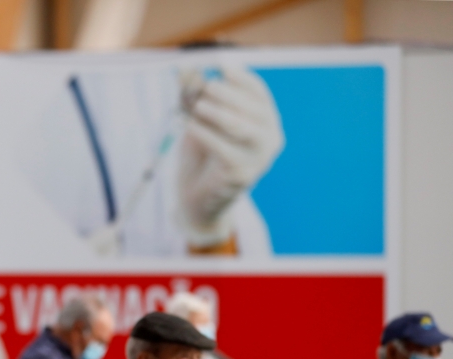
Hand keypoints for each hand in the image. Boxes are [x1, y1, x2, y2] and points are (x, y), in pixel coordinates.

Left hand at [176, 67, 284, 248]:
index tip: (221, 66)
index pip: (260, 94)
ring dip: (216, 111)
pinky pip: (222, 148)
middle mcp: (270, 139)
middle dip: (227, 93)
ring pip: (239, 126)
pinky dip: (204, 133)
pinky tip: (188, 125)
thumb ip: (194, 98)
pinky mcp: (241, 175)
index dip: (242, 78)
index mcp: (266, 122)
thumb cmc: (201, 156)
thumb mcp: (199, 122)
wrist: (197, 198)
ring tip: (196, 105)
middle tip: (204, 87)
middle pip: (252, 108)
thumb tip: (182, 70)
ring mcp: (258, 159)